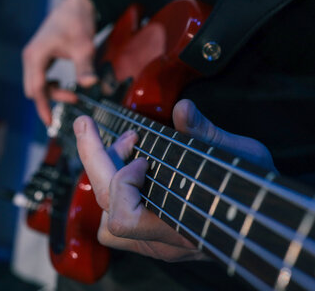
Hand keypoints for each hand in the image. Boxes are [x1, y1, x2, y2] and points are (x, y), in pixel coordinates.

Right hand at [22, 0, 98, 124]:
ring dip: (52, 93)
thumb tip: (90, 84)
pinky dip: (50, 85)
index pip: (35, 89)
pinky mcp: (40, 56)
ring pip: (37, 84)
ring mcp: (34, 56)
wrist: (77, 3)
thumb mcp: (83, 46)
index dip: (42, 107)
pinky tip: (64, 85)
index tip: (50, 122)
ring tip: (73, 95)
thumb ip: (85, 66)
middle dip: (50, 100)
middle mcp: (31, 57)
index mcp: (36, 56)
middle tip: (74, 101)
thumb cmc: (78, 22)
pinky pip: (40, 77)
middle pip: (34, 89)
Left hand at [74, 99, 274, 261]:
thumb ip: (208, 135)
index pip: (123, 218)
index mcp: (183, 228)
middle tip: (87, 126)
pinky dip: (114, 188)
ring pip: (106, 219)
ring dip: (104, 176)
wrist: (266, 217)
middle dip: (93, 160)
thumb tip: (183, 109)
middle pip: (107, 210)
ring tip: (125, 146)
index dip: (123, 179)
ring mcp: (156, 243)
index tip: (142, 146)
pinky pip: (116, 219)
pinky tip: (130, 163)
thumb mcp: (242, 157)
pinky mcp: (152, 237)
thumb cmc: (255, 189)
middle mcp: (164, 243)